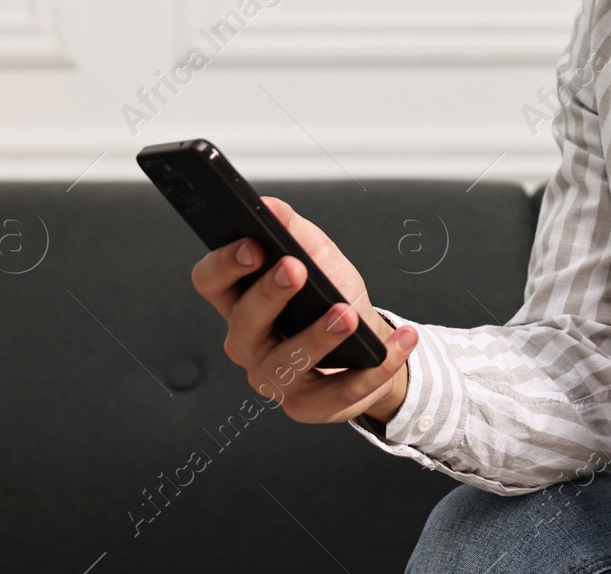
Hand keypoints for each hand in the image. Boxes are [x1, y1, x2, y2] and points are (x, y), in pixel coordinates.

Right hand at [190, 196, 418, 425]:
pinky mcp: (310, 406)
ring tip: (347, 314)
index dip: (226, 263)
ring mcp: (275, 379)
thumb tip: (269, 205)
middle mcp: (248, 344)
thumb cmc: (333, 297)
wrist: (366, 346)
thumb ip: (292, 229)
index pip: (212, 282)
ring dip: (319, 336)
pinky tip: (398, 342)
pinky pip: (340, 392)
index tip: (253, 244)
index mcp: (240, 302)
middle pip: (245, 322)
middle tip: (295, 268)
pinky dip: (375, 368)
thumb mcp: (318, 255)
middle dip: (270, 294)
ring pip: (287, 361)